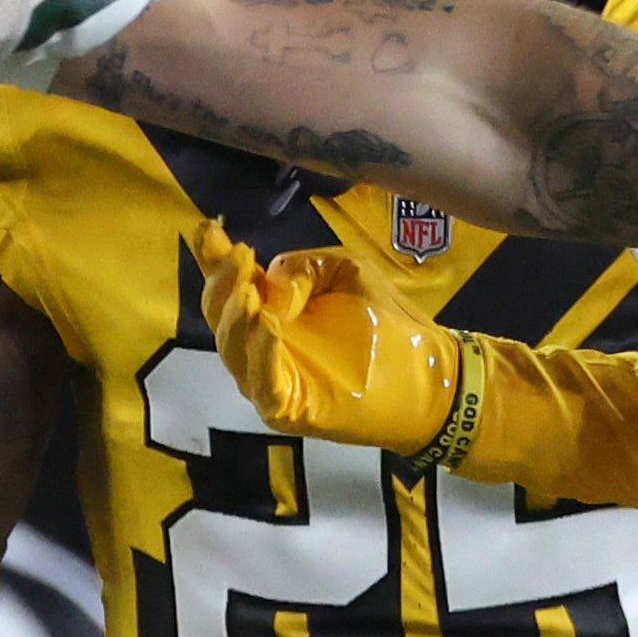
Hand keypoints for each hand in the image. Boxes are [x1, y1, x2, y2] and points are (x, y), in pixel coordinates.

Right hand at [193, 223, 462, 453]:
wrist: (429, 371)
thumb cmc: (387, 322)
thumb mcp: (345, 273)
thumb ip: (303, 269)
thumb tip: (268, 283)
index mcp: (271, 308)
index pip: (231, 282)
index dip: (214, 257)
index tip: (208, 228)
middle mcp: (259, 343)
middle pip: (220, 314)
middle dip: (224, 282)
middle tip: (240, 255)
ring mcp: (270, 378)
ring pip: (232, 349)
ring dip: (235, 317)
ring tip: (249, 292)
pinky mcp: (285, 409)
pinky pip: (262, 382)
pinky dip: (261, 354)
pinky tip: (269, 325)